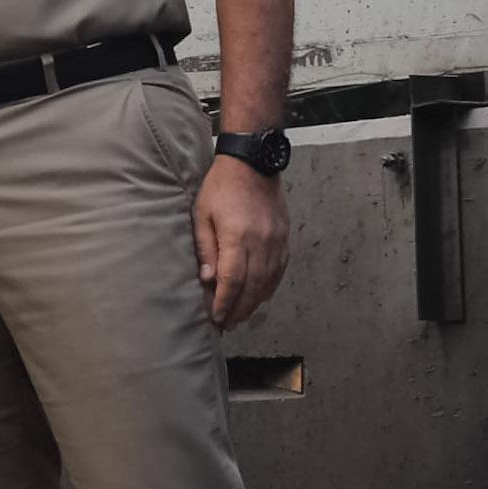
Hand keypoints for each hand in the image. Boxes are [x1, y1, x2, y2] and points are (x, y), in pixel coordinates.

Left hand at [193, 158, 289, 328]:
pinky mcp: (285, 239)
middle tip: (227, 325)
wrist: (253, 164)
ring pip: (268, 282)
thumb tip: (207, 280)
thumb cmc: (221, 187)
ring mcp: (277, 241)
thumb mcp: (202, 214)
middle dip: (239, 310)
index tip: (216, 317)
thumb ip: (206, 248)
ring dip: (254, 303)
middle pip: (252, 287)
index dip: (224, 303)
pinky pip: (279, 271)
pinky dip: (269, 288)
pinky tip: (259, 298)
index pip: (232, 280)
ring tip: (240, 317)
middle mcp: (261, 242)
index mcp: (238, 236)